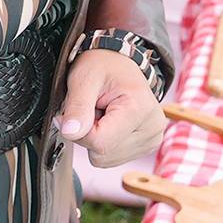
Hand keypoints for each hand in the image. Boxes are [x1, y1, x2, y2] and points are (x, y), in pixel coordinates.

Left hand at [55, 49, 163, 166]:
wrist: (118, 63)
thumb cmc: (102, 66)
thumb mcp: (83, 79)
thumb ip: (77, 107)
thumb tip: (69, 133)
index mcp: (140, 108)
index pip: (99, 142)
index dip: (78, 131)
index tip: (73, 113)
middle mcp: (152, 128)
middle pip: (102, 154)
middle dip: (88, 134)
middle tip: (92, 108)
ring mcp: (152, 139)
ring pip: (105, 159)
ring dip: (95, 138)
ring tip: (102, 113)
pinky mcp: (146, 146)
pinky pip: (111, 158)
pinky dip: (104, 142)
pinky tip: (109, 122)